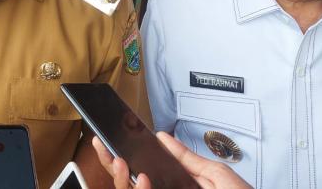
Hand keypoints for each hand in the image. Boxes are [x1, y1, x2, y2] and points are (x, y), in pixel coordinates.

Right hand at [92, 133, 251, 188]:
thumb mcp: (215, 174)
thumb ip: (187, 158)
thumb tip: (162, 138)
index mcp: (177, 186)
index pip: (143, 173)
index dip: (123, 159)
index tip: (110, 143)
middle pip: (131, 184)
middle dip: (112, 167)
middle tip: (106, 150)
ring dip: (121, 178)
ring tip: (121, 162)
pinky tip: (141, 179)